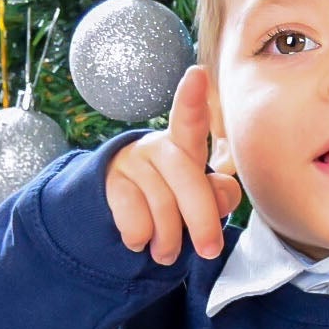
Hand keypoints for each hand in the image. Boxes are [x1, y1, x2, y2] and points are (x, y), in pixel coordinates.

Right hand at [104, 64, 241, 264]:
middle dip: (202, 220)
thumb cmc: (173, 199)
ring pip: (162, 206)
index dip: (193, 100)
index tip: (198, 74)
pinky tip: (141, 242)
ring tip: (167, 253)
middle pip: (186, 177)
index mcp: (185, 143)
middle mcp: (157, 145)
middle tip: (210, 251)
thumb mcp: (199, 197)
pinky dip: (142, 239)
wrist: (119, 211)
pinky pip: (134, 220)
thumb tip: (220, 198)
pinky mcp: (108, 184)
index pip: (190, 121)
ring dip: (169, 240)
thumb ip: (217, 195)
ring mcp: (130, 163)